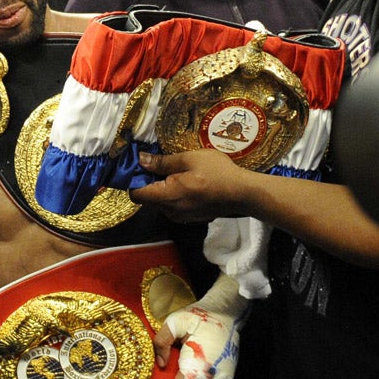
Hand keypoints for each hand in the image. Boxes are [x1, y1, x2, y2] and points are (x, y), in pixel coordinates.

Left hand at [130, 149, 254, 222]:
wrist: (243, 193)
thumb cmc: (217, 173)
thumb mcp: (189, 159)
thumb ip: (162, 162)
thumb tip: (140, 160)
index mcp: (167, 196)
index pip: (136, 195)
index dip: (134, 180)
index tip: (142, 167)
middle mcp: (170, 211)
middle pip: (147, 199)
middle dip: (149, 183)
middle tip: (161, 166)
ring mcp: (180, 217)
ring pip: (160, 203)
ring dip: (162, 189)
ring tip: (178, 173)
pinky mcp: (189, 218)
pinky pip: (172, 207)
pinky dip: (174, 196)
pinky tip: (188, 184)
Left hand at [148, 273, 247, 378]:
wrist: (225, 313)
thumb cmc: (199, 317)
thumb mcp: (173, 323)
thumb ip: (162, 343)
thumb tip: (160, 364)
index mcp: (195, 364)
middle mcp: (210, 376)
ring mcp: (222, 378)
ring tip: (180, 377)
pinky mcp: (229, 376)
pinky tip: (195, 375)